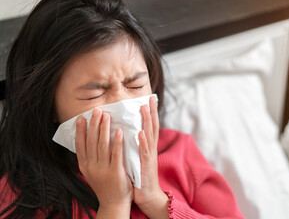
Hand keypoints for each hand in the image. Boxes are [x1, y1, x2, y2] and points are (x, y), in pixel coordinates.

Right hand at [75, 108, 132, 216]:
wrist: (113, 203)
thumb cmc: (104, 185)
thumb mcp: (92, 171)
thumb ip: (90, 157)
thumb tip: (88, 138)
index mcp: (84, 165)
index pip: (80, 144)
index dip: (80, 130)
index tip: (81, 117)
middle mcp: (92, 166)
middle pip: (91, 141)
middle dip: (94, 124)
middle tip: (97, 110)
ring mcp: (103, 169)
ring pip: (102, 145)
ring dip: (104, 129)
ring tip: (107, 115)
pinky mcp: (116, 172)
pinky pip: (116, 154)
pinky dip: (117, 142)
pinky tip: (119, 131)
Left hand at [133, 96, 168, 218]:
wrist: (148, 195)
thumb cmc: (140, 176)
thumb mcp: (137, 157)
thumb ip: (135, 145)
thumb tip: (129, 132)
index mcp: (147, 146)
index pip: (149, 126)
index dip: (149, 113)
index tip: (147, 99)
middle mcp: (150, 148)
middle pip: (152, 127)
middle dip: (151, 112)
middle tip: (149, 98)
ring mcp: (149, 156)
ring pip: (149, 136)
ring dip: (147, 122)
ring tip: (144, 109)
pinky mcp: (146, 166)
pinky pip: (144, 152)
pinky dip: (143, 142)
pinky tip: (140, 134)